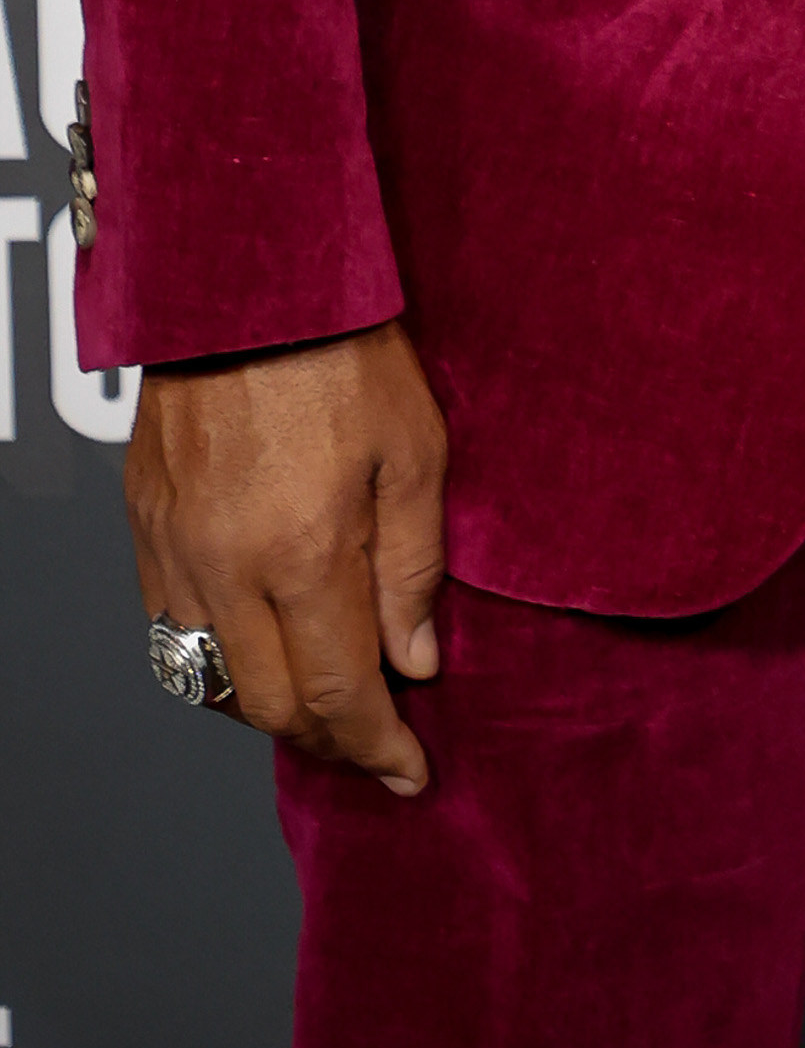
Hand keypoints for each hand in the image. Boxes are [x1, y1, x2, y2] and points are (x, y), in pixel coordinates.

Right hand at [126, 319, 448, 793]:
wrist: (246, 276)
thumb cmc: (343, 347)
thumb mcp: (415, 448)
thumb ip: (413, 566)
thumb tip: (414, 661)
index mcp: (302, 552)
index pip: (337, 696)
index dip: (377, 747)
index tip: (411, 772)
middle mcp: (225, 568)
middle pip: (268, 708)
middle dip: (327, 741)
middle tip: (377, 740)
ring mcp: (175, 550)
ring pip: (212, 679)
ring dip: (269, 708)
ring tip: (325, 700)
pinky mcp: (147, 526)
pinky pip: (172, 630)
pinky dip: (219, 660)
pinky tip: (262, 643)